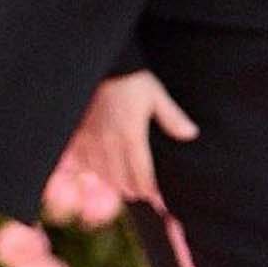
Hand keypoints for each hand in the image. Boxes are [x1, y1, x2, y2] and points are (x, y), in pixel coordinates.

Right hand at [64, 70, 197, 208]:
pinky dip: (97, 171)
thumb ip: (172, 118)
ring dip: (117, 184)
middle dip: (137, 190)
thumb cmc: (130, 80)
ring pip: (104, 178)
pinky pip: (86, 166)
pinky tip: (104, 169)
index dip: (152, 192)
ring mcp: (90, 144)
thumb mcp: (155, 95)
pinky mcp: (76, 140)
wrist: (99, 67)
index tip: (160, 199)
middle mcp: (109, 145)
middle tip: (146, 192)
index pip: (142, 176)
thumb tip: (191, 134)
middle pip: (123, 183)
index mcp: (130, 137)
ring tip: (128, 185)